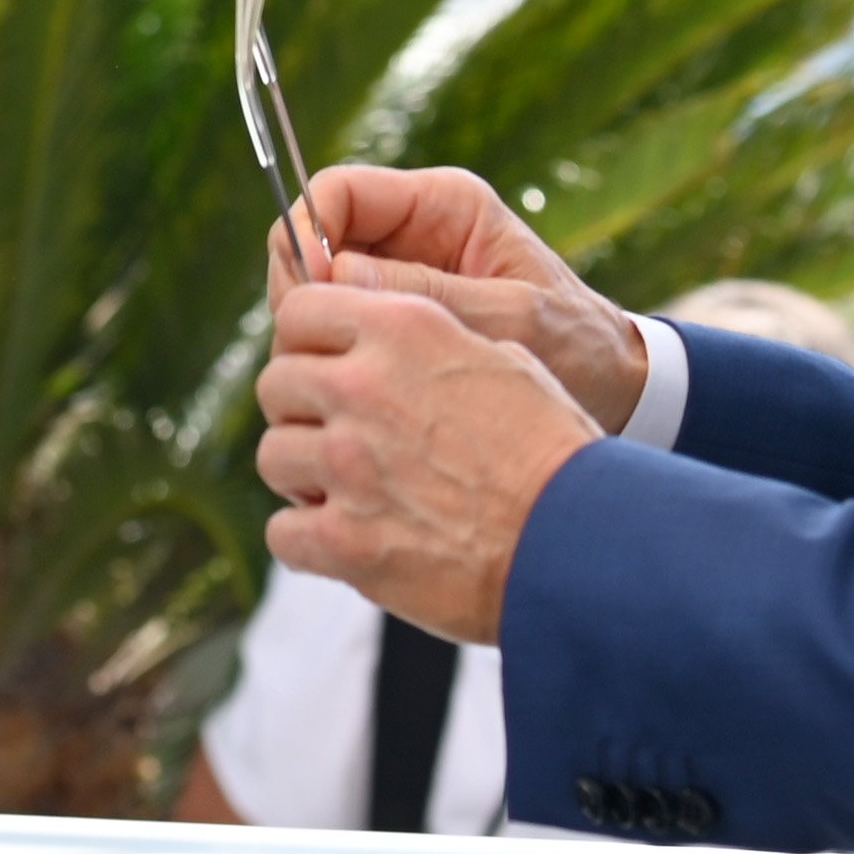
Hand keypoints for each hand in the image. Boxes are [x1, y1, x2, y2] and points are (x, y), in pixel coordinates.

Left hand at [252, 273, 602, 644]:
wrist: (581, 544)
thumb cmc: (554, 454)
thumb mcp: (505, 360)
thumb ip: (430, 341)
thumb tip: (380, 338)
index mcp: (404, 331)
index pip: (299, 308)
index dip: (306, 340)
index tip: (323, 365)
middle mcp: (364, 388)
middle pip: (275, 383)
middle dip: (302, 410)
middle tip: (340, 437)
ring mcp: (347, 465)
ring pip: (273, 455)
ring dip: (304, 476)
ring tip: (351, 492)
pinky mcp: (344, 540)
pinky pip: (283, 531)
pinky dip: (308, 542)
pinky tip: (350, 541)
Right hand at [269, 163, 653, 435]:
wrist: (613, 390)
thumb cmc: (578, 347)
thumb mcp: (512, 320)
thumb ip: (429, 295)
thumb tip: (335, 276)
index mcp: (443, 204)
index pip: (337, 192)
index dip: (307, 234)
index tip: (312, 294)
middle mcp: (409, 233)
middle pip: (310, 241)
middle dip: (304, 292)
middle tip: (318, 351)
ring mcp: (396, 278)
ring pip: (313, 292)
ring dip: (313, 333)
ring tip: (344, 382)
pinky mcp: (391, 323)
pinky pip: (334, 330)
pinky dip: (330, 358)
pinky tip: (354, 395)